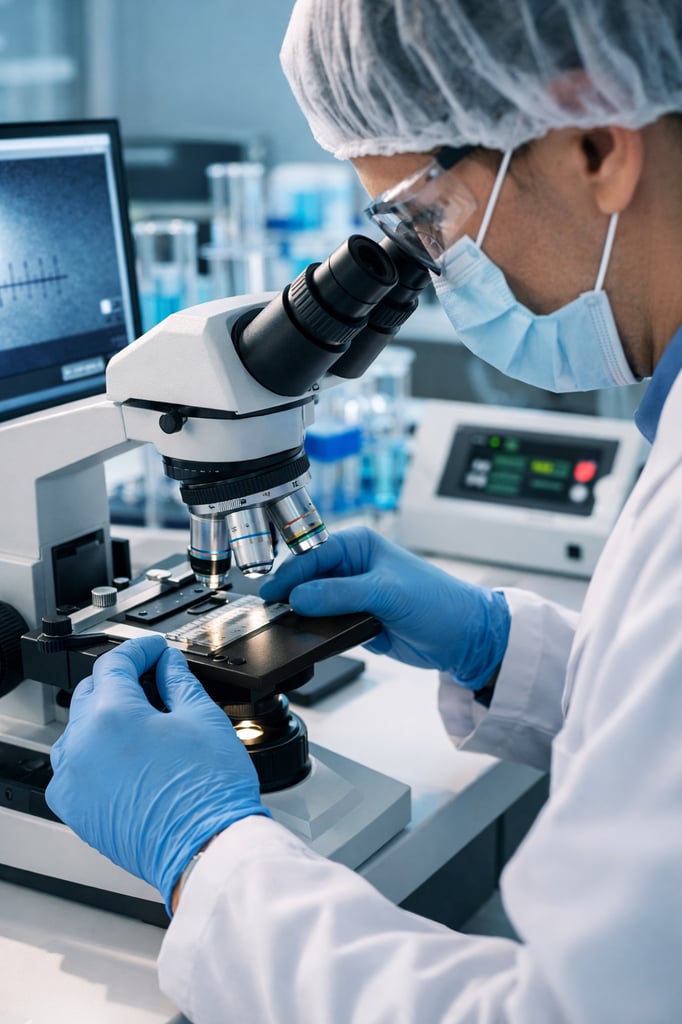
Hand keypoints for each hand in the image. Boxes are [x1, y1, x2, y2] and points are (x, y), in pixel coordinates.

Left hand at [46, 635, 268, 912]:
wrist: (205, 847)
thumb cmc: (208, 793)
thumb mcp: (202, 718)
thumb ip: (178, 682)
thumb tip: (168, 666)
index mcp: (112, 716)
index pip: (114, 664)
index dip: (139, 650)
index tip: (154, 651)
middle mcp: (82, 745)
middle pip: (92, 692)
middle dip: (120, 679)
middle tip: (151, 677)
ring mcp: (74, 779)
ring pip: (78, 730)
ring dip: (103, 716)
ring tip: (139, 718)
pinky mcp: (76, 808)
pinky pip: (74, 767)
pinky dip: (93, 753)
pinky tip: (124, 755)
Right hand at [260, 527, 509, 688]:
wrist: (464, 637)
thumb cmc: (438, 601)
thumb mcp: (386, 592)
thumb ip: (340, 594)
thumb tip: (299, 597)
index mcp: (359, 545)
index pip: (312, 555)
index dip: (289, 574)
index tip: (270, 593)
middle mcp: (353, 567)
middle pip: (307, 580)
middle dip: (292, 596)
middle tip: (273, 614)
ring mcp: (353, 596)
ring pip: (314, 605)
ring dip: (303, 617)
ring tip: (286, 629)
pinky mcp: (356, 621)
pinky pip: (327, 626)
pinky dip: (318, 633)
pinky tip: (309, 640)